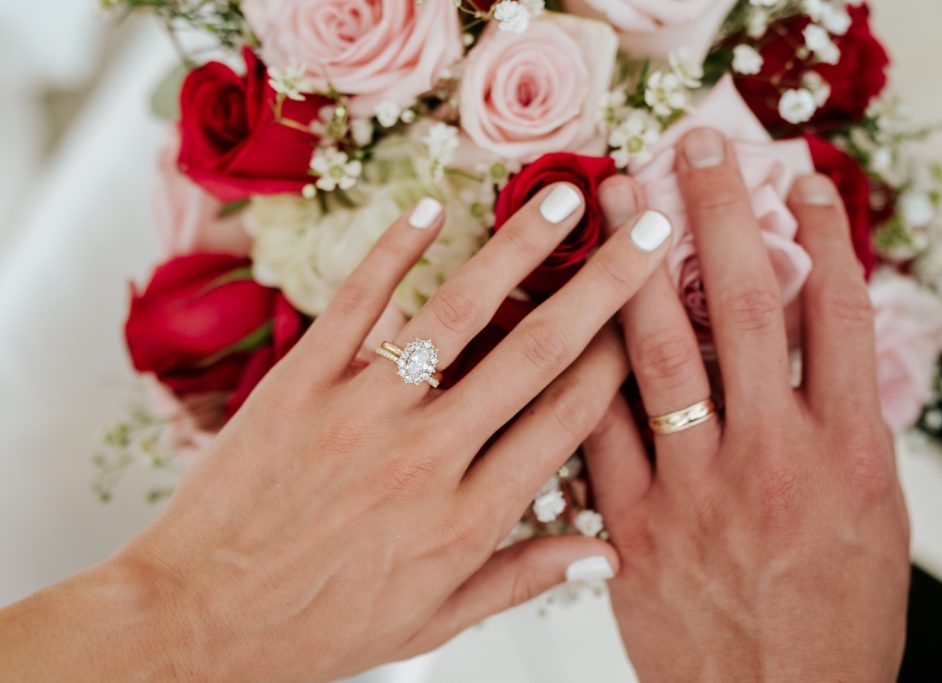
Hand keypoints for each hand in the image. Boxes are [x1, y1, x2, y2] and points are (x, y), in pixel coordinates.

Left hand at [0, 185, 672, 681]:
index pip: (569, 419)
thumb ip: (521, 577)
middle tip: (648, 229)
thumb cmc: (315, 626)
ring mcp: (361, 413)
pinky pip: (356, 303)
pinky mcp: (300, 385)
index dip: (618, 360)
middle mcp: (427, 458)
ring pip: (457, 314)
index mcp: (468, 519)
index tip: (646, 318)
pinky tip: (432, 209)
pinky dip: (394, 250)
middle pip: (537, 352)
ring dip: (517, 247)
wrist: (197, 620)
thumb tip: (606, 554)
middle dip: (605, 285)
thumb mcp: (432, 620)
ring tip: (565, 198)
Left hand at [587, 129, 909, 681]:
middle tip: (694, 147)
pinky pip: (593, 429)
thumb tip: (812, 351)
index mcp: (844, 456)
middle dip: (717, 216)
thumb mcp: (870, 520)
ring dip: (631, 266)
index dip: (821, 238)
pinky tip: (552, 308)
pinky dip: (575, 365)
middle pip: (740, 309)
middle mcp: (767, 459)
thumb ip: (841, 432)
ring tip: (613, 198)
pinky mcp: (626, 524)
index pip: (835, 317)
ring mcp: (688, 489)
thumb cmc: (835, 621)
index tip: (800, 182)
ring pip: (654, 354)